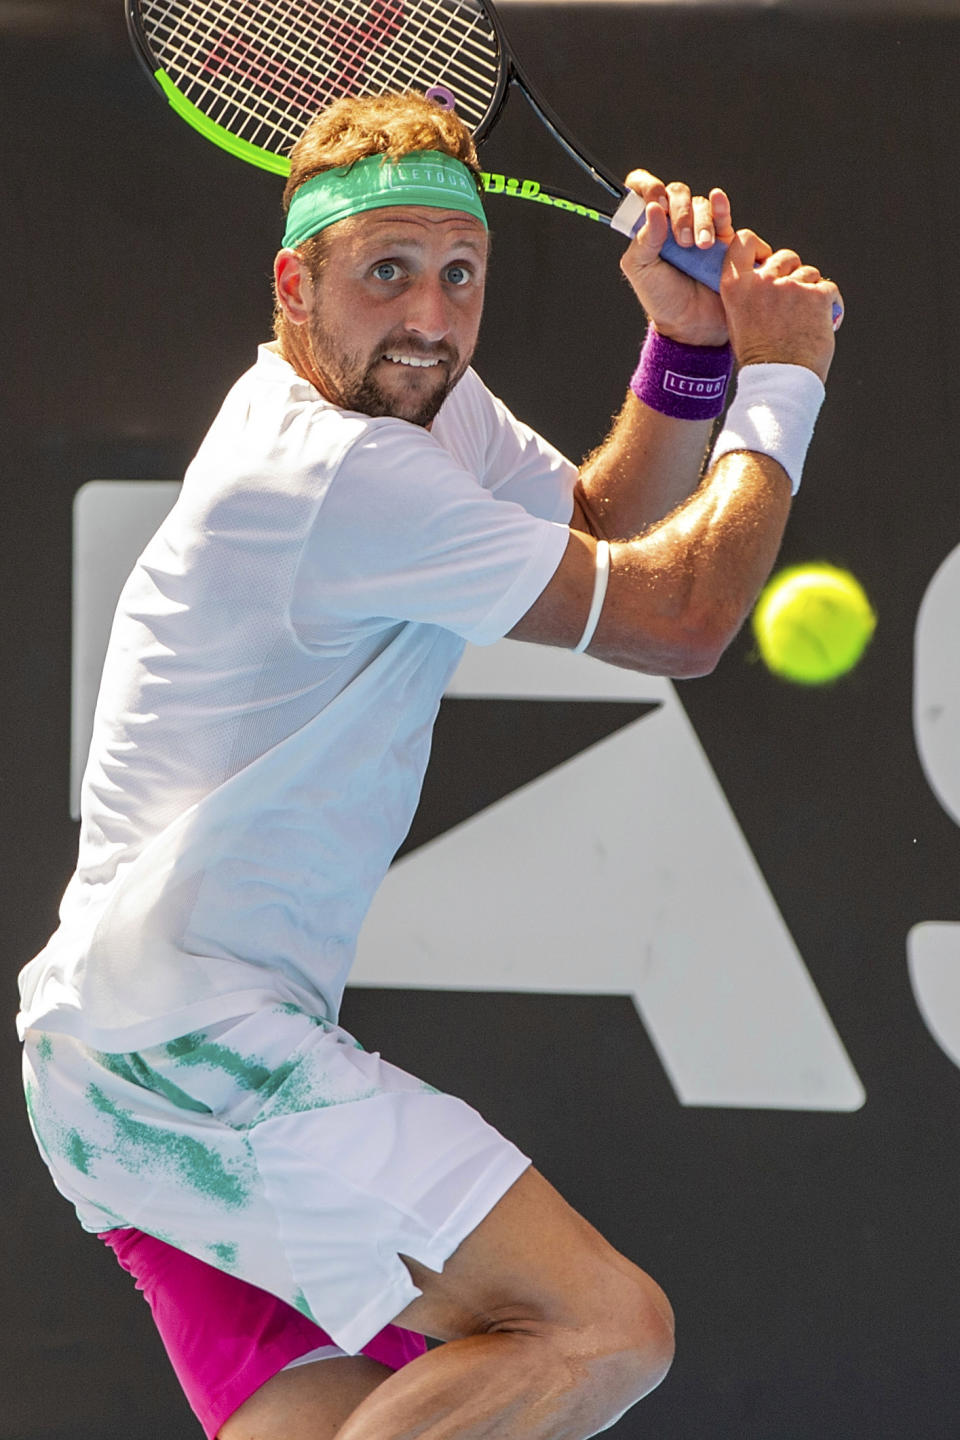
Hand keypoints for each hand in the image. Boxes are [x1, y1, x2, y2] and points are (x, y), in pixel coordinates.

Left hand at [618, 170, 732, 345]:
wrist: (692, 325)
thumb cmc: (663, 299)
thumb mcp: (641, 271)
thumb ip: (644, 239)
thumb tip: (652, 208)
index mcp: (650, 226)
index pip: (644, 190)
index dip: (648, 187)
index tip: (656, 203)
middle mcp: (674, 222)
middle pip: (678, 192)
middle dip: (680, 211)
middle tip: (683, 241)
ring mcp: (700, 228)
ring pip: (701, 203)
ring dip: (702, 220)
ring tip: (701, 247)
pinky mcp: (723, 239)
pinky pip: (723, 214)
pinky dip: (721, 206)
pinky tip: (719, 203)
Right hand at [720, 230, 841, 382]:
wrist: (780, 379)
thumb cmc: (759, 356)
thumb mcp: (738, 320)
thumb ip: (749, 293)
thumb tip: (766, 274)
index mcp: (736, 286)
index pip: (743, 241)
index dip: (757, 246)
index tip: (764, 259)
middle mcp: (762, 281)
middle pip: (784, 256)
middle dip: (791, 272)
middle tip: (791, 300)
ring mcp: (791, 287)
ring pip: (808, 273)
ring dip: (810, 290)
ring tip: (805, 318)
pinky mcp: (816, 295)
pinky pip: (828, 288)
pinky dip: (828, 303)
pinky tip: (822, 322)